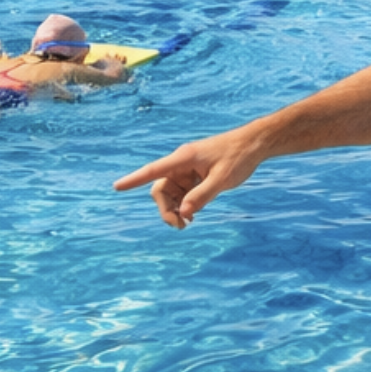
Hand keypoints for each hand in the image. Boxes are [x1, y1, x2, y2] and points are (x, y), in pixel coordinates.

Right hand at [113, 130, 262, 228]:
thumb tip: (184, 212)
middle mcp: (180, 164)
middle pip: (161, 189)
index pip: (153, 170)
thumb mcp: (222, 179)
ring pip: (170, 194)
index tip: (117, 187)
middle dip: (166, 209)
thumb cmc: (238, 157)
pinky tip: (193, 215)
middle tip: (181, 226)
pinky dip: (185, 206)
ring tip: (188, 222)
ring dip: (175, 210)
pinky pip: (182, 194)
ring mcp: (187, 171)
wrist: (253, 145)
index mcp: (183, 158)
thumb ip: (202, 196)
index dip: (134, 179)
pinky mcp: (194, 177)